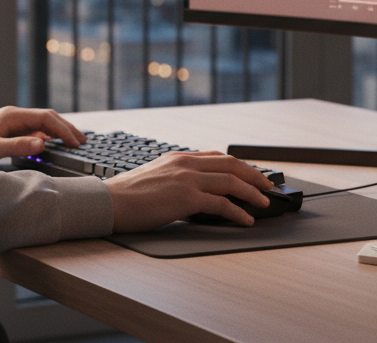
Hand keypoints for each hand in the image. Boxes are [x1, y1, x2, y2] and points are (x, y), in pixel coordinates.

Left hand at [0, 106, 84, 167]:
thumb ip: (17, 146)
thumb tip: (42, 143)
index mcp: (12, 116)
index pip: (46, 118)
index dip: (64, 129)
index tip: (76, 143)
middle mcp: (13, 117)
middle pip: (47, 118)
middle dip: (66, 128)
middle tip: (82, 141)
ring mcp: (11, 124)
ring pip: (42, 124)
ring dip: (59, 132)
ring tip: (74, 142)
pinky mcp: (7, 132)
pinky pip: (33, 131)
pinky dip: (48, 136)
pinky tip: (53, 144)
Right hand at [103, 151, 274, 230]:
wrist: (109, 202)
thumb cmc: (127, 195)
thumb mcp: (155, 176)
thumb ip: (176, 177)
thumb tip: (194, 191)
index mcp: (178, 158)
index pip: (216, 157)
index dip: (238, 165)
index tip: (250, 174)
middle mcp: (185, 164)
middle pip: (230, 164)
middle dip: (253, 175)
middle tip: (267, 186)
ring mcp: (187, 179)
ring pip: (231, 181)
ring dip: (252, 192)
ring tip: (263, 202)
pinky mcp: (186, 198)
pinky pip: (221, 203)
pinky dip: (238, 212)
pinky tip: (245, 219)